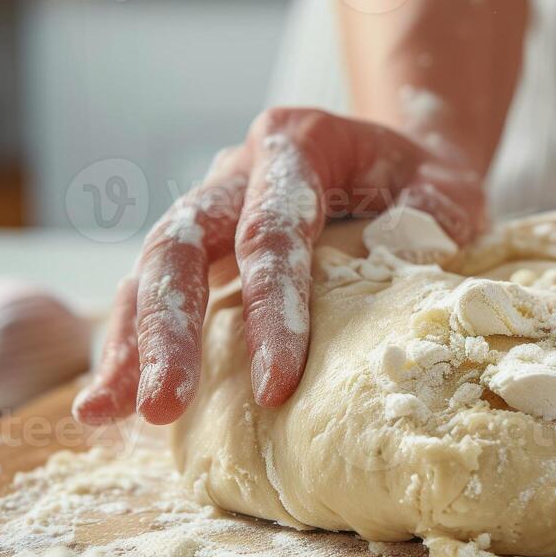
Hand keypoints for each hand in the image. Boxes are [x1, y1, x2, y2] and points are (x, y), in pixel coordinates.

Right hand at [72, 108, 485, 426]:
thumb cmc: (419, 179)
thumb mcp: (448, 184)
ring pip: (149, 269)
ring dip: (129, 344)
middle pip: (182, 245)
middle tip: (164, 405)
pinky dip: (127, 346)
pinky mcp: (197, 246)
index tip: (275, 387)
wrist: (394, 155)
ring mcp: (208, 206)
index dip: (271, 311)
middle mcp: (236, 170)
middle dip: (169, 331)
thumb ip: (432, 219)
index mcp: (296, 143)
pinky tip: (107, 404)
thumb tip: (411, 270)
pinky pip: (149, 292)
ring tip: (107, 413)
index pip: (273, 233)